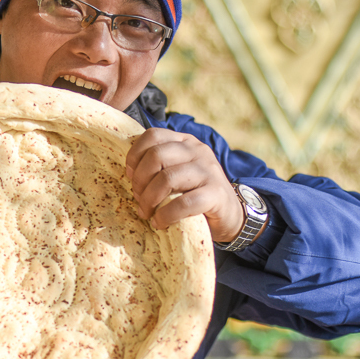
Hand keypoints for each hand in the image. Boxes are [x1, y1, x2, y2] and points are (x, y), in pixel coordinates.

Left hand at [125, 128, 243, 241]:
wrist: (230, 214)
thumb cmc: (195, 193)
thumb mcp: (177, 172)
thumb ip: (159, 166)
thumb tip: (129, 172)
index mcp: (185, 142)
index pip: (153, 135)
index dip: (135, 155)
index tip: (130, 176)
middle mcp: (197, 151)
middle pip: (156, 155)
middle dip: (140, 180)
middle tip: (138, 198)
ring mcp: (208, 171)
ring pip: (167, 178)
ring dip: (149, 199)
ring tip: (146, 212)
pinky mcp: (215, 194)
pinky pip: (183, 203)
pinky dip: (166, 215)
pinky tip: (160, 222)